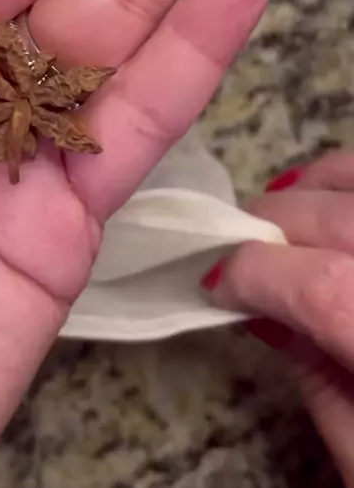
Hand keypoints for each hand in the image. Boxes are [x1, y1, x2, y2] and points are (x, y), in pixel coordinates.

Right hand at [205, 152, 353, 485]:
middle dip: (275, 222)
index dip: (251, 273)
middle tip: (240, 245)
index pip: (318, 286)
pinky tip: (345, 195)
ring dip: (324, 182)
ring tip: (289, 202)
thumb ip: (315, 376)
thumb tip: (261, 310)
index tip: (217, 283)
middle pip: (344, 219)